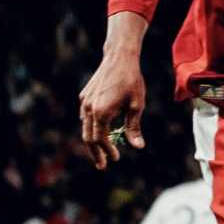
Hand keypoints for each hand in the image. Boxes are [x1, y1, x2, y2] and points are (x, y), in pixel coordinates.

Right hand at [79, 50, 146, 169]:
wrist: (119, 58)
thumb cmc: (132, 81)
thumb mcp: (137, 105)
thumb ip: (134, 127)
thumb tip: (138, 147)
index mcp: (101, 113)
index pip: (100, 139)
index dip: (107, 151)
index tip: (115, 159)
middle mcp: (88, 109)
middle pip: (88, 137)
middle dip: (95, 152)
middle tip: (102, 164)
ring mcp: (84, 102)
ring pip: (85, 127)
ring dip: (93, 140)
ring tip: (102, 150)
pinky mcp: (85, 96)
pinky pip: (85, 116)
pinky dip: (91, 127)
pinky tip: (99, 131)